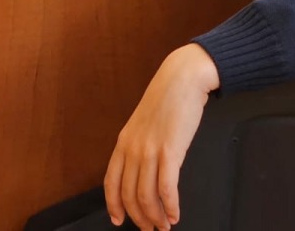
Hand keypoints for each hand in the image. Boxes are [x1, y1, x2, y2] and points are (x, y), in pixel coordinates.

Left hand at [104, 45, 219, 229]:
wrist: (183, 78)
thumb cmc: (168, 99)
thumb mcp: (144, 123)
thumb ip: (140, 145)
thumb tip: (144, 170)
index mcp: (124, 142)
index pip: (111, 182)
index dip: (114, 205)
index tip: (119, 219)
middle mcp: (133, 148)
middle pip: (129, 194)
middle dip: (140, 217)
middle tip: (151, 229)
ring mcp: (150, 150)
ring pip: (146, 195)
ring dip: (156, 216)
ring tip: (165, 225)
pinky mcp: (170, 151)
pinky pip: (166, 188)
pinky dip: (170, 206)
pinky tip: (175, 213)